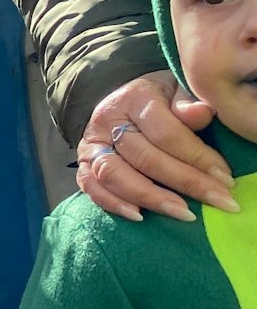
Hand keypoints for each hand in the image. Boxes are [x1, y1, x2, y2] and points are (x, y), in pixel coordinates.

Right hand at [79, 70, 232, 220]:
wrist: (122, 101)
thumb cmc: (160, 100)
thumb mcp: (177, 92)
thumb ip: (188, 103)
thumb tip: (203, 113)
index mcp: (134, 99)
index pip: (165, 132)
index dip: (197, 156)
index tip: (225, 178)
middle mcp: (107, 122)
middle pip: (144, 157)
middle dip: (185, 182)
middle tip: (218, 201)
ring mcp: (91, 145)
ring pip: (114, 175)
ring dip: (151, 197)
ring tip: (185, 214)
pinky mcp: (83, 166)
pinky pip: (91, 188)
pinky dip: (113, 203)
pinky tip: (139, 216)